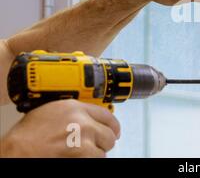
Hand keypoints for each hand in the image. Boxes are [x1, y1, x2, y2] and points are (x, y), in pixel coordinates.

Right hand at [0, 100, 119, 157]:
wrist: (17, 152)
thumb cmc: (27, 136)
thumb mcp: (50, 112)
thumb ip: (71, 114)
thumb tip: (84, 118)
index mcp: (74, 107)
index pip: (105, 114)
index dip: (111, 125)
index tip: (113, 130)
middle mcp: (82, 120)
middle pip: (109, 133)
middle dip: (103, 141)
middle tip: (95, 146)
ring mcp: (84, 137)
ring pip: (104, 149)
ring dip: (95, 154)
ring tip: (80, 154)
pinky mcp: (83, 153)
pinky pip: (97, 159)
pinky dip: (90, 160)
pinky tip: (78, 159)